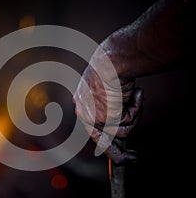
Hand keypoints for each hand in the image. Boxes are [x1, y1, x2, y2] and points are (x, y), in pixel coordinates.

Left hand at [73, 47, 143, 163]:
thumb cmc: (112, 67)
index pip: (93, 125)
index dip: (105, 137)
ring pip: (120, 132)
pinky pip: (126, 127)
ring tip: (134, 95)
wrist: (111, 61)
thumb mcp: (109, 86)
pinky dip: (136, 111)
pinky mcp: (103, 120)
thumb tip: (119, 116)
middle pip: (101, 140)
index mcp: (83, 102)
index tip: (116, 147)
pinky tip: (134, 93)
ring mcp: (93, 117)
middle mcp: (84, 112)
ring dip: (134, 115)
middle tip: (133, 158)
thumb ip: (110, 103)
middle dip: (119, 153)